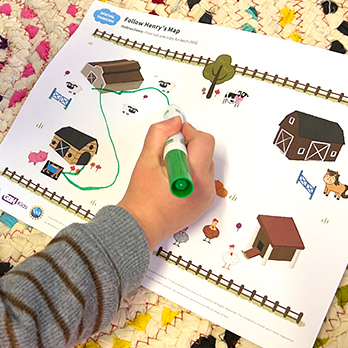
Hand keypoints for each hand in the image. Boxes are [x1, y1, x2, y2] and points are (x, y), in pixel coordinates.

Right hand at [118, 116, 215, 250]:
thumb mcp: (146, 159)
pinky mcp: (204, 202)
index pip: (204, 140)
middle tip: (167, 157)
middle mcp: (205, 187)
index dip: (188, 133)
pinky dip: (191, 173)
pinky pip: (203, 178)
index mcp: (194, 175)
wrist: (140, 225)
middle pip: (206, 151)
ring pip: (205, 163)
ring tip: (169, 171)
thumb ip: (160, 134)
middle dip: (188, 147)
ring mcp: (206, 196)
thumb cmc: (141, 198)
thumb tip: (175, 121)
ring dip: (190, 160)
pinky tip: (174, 181)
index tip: (174, 136)